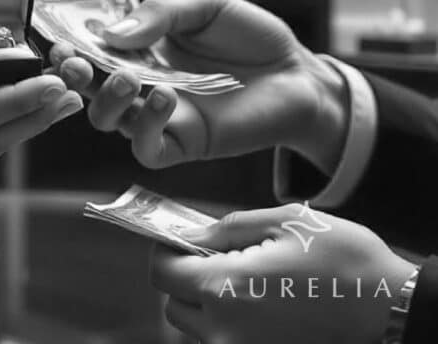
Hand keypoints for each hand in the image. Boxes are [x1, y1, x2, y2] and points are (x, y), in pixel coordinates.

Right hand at [50, 0, 347, 173]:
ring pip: (108, 121)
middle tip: (73, 64)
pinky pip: (147, 148)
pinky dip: (146, 127)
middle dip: (73, 77)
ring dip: (109, 100)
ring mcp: (159, 116)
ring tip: (130, 78)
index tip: (59, 39)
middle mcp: (139, 84)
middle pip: (88, 89)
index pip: (90, 51)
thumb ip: (161, 13)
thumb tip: (111, 33)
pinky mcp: (183, 143)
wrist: (298, 74)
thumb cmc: (250, 36)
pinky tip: (166, 98)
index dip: (69, 47)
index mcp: (138, 49)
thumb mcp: (205, 5)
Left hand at [150, 204, 416, 343]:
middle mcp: (225, 330)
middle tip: (212, 256)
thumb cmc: (344, 260)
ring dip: (205, 302)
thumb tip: (190, 234)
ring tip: (242, 278)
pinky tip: (258, 300)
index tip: (178, 240)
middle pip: (174, 305)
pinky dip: (228, 321)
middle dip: (183, 278)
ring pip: (196, 327)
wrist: (391, 309)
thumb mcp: (284, 222)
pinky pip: (224, 340)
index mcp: (226, 289)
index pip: (162, 273)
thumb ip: (227, 228)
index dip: (165, 251)